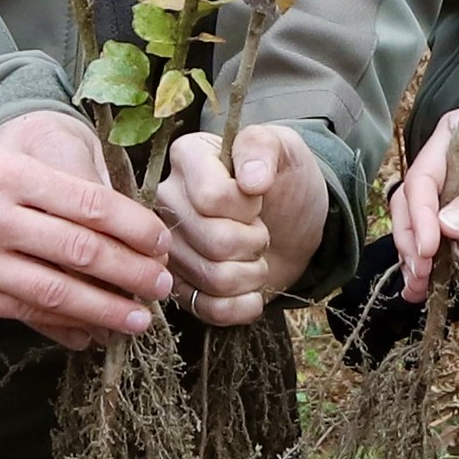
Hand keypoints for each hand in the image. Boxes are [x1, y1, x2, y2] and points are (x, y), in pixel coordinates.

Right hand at [0, 118, 171, 348]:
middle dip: (130, 273)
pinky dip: (62, 323)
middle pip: (79, 252)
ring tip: (139, 318)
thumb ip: (53, 186)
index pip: (88, 205)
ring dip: (105, 309)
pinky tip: (90, 329)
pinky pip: (22, 312)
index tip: (161, 242)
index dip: (133, 228)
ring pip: (54, 292)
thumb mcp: (1, 156)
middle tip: (163, 285)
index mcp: (9, 175)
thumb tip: (115, 221)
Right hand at [156, 125, 328, 325]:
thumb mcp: (285, 149)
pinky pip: (209, 310)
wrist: (292, 224)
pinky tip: (252, 287)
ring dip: (252, 273)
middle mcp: (166, 202)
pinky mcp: (181, 288)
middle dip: (254, 241)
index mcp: (185, 159)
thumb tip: (252, 179)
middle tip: (261, 230)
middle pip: (213, 242)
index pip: (211, 198)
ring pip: (213, 279)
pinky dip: (243, 304)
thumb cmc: (284, 181)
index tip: (257, 197)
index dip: (246, 206)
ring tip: (255, 254)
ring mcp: (169, 249)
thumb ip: (264, 148)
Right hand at [387, 96, 458, 303]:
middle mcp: (452, 166)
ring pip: (430, 229)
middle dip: (412, 240)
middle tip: (420, 274)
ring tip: (419, 289)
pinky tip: (436, 287)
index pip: (422, 179)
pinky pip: (458, 244)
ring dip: (422, 259)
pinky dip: (447, 265)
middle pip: (415, 206)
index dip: (420, 215)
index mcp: (453, 138)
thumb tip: (446, 230)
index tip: (427, 248)